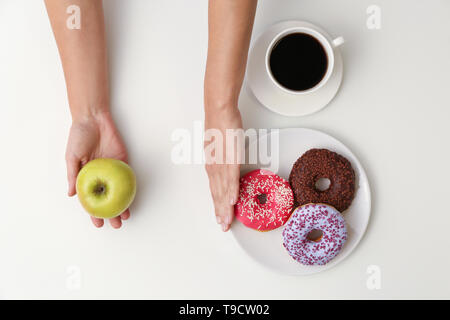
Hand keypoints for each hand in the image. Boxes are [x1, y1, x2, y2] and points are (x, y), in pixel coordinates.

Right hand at [65, 111, 129, 228]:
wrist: (94, 118)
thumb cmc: (79, 136)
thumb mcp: (71, 156)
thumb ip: (72, 175)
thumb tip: (71, 194)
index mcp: (86, 176)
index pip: (91, 199)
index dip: (94, 213)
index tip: (98, 224)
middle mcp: (100, 175)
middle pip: (107, 198)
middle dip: (112, 213)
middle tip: (117, 225)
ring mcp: (112, 169)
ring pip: (119, 191)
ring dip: (123, 204)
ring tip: (126, 216)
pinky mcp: (123, 161)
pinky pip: (127, 176)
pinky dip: (130, 187)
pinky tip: (132, 198)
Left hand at [204, 106, 242, 231]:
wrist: (220, 112)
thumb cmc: (220, 127)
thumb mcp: (219, 148)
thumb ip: (223, 160)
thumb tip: (227, 168)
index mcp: (213, 167)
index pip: (215, 190)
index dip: (218, 205)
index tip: (220, 218)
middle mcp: (215, 168)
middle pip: (218, 194)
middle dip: (221, 212)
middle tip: (224, 226)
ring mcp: (222, 164)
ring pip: (224, 190)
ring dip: (226, 207)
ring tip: (228, 221)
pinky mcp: (230, 157)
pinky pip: (232, 177)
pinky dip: (232, 190)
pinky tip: (233, 201)